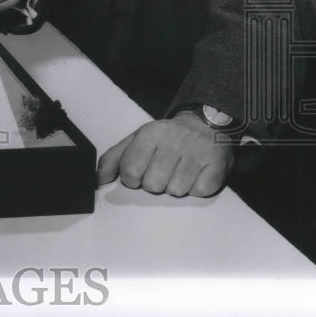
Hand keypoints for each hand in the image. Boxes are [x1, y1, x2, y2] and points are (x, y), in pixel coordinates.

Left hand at [97, 111, 234, 197]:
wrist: (203, 124)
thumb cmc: (165, 138)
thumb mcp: (136, 140)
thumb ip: (114, 159)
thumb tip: (98, 181)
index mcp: (149, 134)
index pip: (130, 172)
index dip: (132, 179)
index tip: (140, 172)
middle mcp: (173, 140)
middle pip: (152, 185)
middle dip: (155, 183)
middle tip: (163, 170)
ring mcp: (197, 152)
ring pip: (176, 191)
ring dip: (176, 186)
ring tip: (180, 170)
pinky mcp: (217, 164)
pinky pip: (199, 192)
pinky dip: (195, 188)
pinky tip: (195, 174)